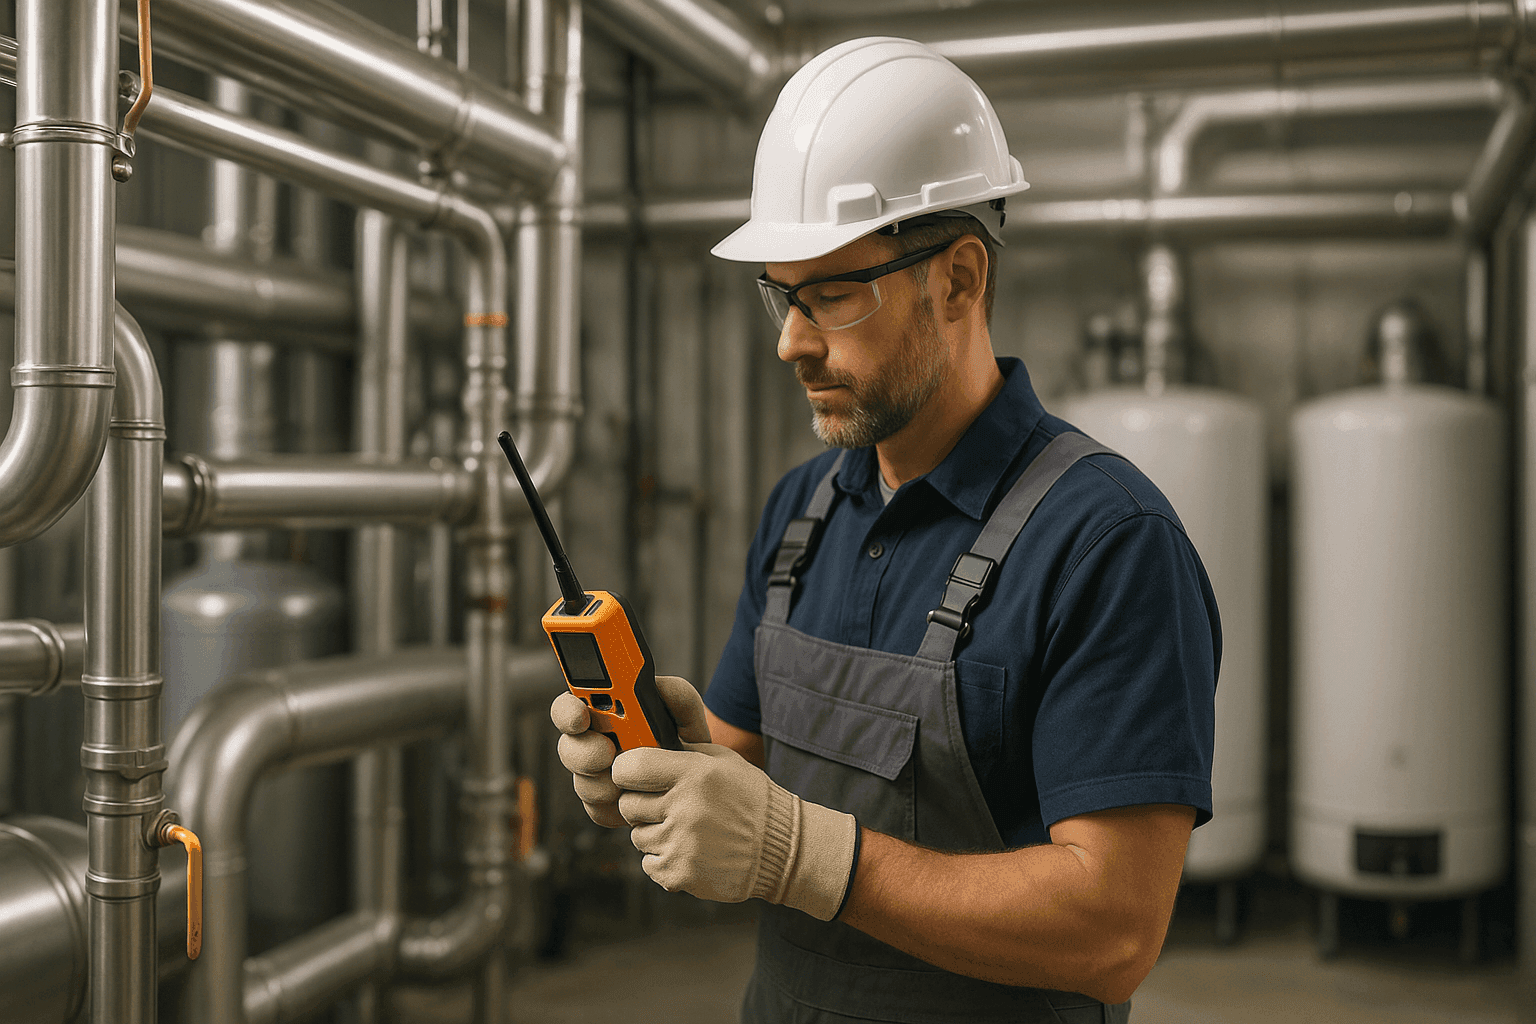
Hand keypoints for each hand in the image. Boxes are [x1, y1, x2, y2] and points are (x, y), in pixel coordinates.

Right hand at [550, 675, 709, 827]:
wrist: (696, 792)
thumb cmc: (685, 748)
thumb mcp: (689, 718)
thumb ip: (678, 695)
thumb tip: (658, 686)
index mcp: (605, 715)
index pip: (572, 705)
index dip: (568, 710)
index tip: (581, 716)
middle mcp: (593, 743)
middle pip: (568, 746)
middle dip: (584, 752)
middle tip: (608, 753)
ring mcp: (595, 776)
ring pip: (580, 780)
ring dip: (602, 782)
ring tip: (628, 780)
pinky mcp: (601, 806)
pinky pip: (596, 808)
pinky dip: (614, 805)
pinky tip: (633, 798)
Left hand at [612, 741, 858, 920]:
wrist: (782, 849)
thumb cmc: (750, 799)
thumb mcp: (723, 761)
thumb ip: (682, 751)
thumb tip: (641, 746)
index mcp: (695, 773)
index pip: (630, 767)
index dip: (626, 772)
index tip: (634, 777)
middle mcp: (685, 807)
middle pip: (627, 805)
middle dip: (642, 805)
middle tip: (667, 807)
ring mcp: (682, 843)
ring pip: (638, 836)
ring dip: (656, 834)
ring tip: (688, 831)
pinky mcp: (680, 873)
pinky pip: (649, 863)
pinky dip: (664, 859)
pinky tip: (691, 851)